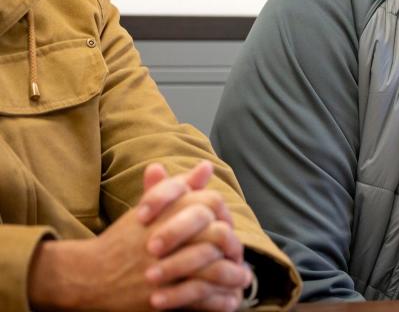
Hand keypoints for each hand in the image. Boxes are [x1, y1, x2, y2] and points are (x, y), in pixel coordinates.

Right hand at [26, 161, 248, 310]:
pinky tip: (229, 300)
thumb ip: (180, 187)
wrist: (88, 275)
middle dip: (235, 246)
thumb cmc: (124, 239)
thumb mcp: (150, 208)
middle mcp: (168, 237)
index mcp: (166, 211)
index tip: (228, 227)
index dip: (224, 215)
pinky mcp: (161, 296)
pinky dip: (218, 300)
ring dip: (233, 275)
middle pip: (218, 235)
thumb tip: (206, 167)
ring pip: (213, 269)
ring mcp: (165, 268)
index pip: (210, 203)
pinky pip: (199, 298)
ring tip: (243, 279)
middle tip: (241, 256)